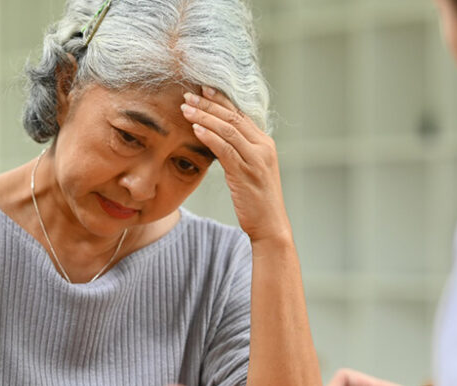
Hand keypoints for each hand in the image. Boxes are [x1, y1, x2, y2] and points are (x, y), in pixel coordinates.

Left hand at [181, 87, 290, 243]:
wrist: (270, 224)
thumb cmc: (257, 200)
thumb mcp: (250, 170)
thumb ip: (238, 151)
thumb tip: (216, 137)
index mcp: (265, 143)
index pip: (240, 115)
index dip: (221, 100)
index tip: (203, 89)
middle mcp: (263, 147)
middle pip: (233, 118)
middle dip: (208, 104)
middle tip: (188, 95)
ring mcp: (256, 159)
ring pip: (228, 130)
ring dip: (204, 117)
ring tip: (185, 108)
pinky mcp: (246, 173)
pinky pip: (225, 149)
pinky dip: (209, 137)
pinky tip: (195, 129)